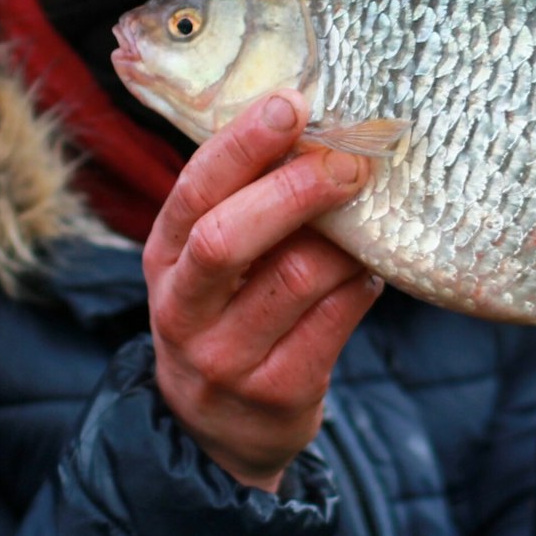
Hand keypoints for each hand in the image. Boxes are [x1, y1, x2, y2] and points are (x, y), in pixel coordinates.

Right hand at [143, 90, 380, 492]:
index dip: (242, 144)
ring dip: (346, 237)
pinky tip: (370, 269)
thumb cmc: (231, 313)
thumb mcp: (213, 262)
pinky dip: (364, 281)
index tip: (291, 103)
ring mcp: (227, 357)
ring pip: (299, 276)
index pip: (194, 190)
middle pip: (228, 238)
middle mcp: (183, 307)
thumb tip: (324, 132)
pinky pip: (338, 317)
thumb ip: (250, 204)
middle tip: (349, 161)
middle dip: (293, 189)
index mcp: (164, 257)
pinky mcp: (279, 391)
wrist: (221, 432)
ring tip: (368, 216)